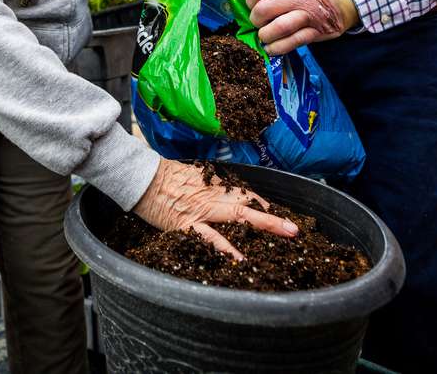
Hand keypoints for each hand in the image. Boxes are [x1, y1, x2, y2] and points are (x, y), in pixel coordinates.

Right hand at [132, 158, 297, 259]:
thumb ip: (212, 184)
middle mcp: (214, 195)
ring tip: (285, 236)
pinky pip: (211, 239)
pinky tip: (241, 261)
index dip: (263, 206)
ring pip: (238, 218)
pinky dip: (227, 250)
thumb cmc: (166, 175)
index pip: (246, 195)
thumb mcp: (194, 174)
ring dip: (264, 226)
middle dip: (272, 218)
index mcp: (215, 184)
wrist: (143, 178)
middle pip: (249, 205)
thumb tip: (228, 192)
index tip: (277, 215)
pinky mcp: (188, 226)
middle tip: (294, 229)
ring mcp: (202, 211)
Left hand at [247, 0, 358, 55]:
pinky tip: (272, 48)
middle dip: (256, 21)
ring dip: (266, 36)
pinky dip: (278, 48)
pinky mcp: (315, 31)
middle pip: (264, 10)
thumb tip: (249, 6)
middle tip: (259, 24)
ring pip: (279, 27)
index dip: (250, 2)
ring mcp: (307, 14)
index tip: (253, 7)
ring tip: (265, 37)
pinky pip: (293, 42)